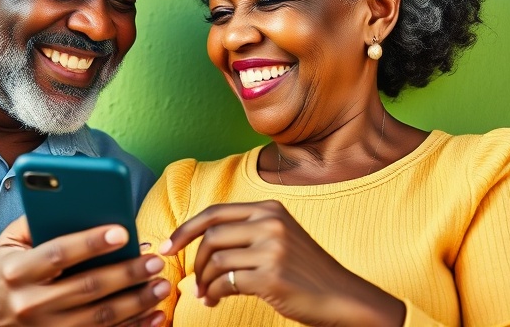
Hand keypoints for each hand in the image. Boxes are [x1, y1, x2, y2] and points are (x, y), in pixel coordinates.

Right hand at [0, 216, 168, 325]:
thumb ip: (36, 220)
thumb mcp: (7, 243)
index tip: (123, 232)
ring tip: (162, 285)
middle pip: (87, 288)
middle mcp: (30, 303)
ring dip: (136, 302)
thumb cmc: (1, 273)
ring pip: (100, 318)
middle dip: (126, 273)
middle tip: (154, 261)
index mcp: (17, 271)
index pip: (58, 254)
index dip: (91, 242)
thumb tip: (75, 200)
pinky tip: (155, 316)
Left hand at [159, 201, 403, 326]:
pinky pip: (225, 283)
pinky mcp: (271, 276)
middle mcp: (270, 223)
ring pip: (215, 260)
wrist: (343, 297)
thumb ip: (245, 233)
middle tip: (193, 281)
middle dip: (194, 261)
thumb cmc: (305, 273)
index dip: (185, 229)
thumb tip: (199, 244)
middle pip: (211, 236)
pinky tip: (215, 301)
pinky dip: (213, 294)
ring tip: (206, 295)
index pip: (214, 212)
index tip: (166, 246)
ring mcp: (272, 248)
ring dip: (203, 281)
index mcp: (269, 209)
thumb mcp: (279, 238)